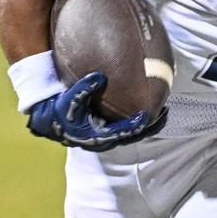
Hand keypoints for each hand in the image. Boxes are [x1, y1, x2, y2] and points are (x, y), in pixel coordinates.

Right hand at [26, 72, 164, 151]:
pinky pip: (129, 128)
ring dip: (149, 125)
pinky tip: (151, 106)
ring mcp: (108, 137)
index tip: (146, 116)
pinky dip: (140, 120)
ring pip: (133, 134)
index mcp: (96, 136)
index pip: (120, 133)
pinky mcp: (109, 131)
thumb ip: (83, 89)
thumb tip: (98, 77)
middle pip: (133, 136)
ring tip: (164, 111)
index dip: (134, 126)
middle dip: (149, 126)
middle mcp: (105, 140)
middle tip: (165, 112)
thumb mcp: (69, 101)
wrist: (51, 120)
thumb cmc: (60, 110)